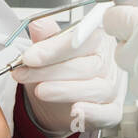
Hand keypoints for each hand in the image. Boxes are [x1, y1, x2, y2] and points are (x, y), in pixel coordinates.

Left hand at [12, 8, 124, 137]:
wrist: (59, 102)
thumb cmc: (59, 70)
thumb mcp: (49, 50)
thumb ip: (46, 36)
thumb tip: (39, 24)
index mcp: (96, 41)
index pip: (82, 40)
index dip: (55, 48)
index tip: (29, 57)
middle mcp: (108, 63)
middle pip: (88, 66)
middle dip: (51, 71)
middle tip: (24, 73)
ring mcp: (112, 88)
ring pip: (96, 89)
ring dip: (65, 91)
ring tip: (40, 91)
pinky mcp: (113, 110)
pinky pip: (108, 113)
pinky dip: (92, 113)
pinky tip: (75, 110)